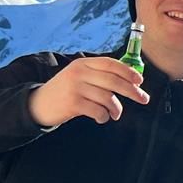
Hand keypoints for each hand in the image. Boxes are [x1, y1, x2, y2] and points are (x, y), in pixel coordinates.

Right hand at [27, 56, 148, 127]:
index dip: (128, 71)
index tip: (140, 80)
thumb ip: (99, 76)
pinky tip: (101, 118)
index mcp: (83, 64)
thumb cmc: (66, 91)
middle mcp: (79, 73)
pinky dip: (104, 117)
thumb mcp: (79, 77)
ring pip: (108, 98)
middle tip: (144, 99)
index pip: (110, 64)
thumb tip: (131, 80)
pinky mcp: (73, 103)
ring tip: (115, 114)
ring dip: (116, 109)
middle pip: (113, 81)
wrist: (38, 104)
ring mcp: (75, 88)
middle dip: (132, 91)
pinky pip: (98, 111)